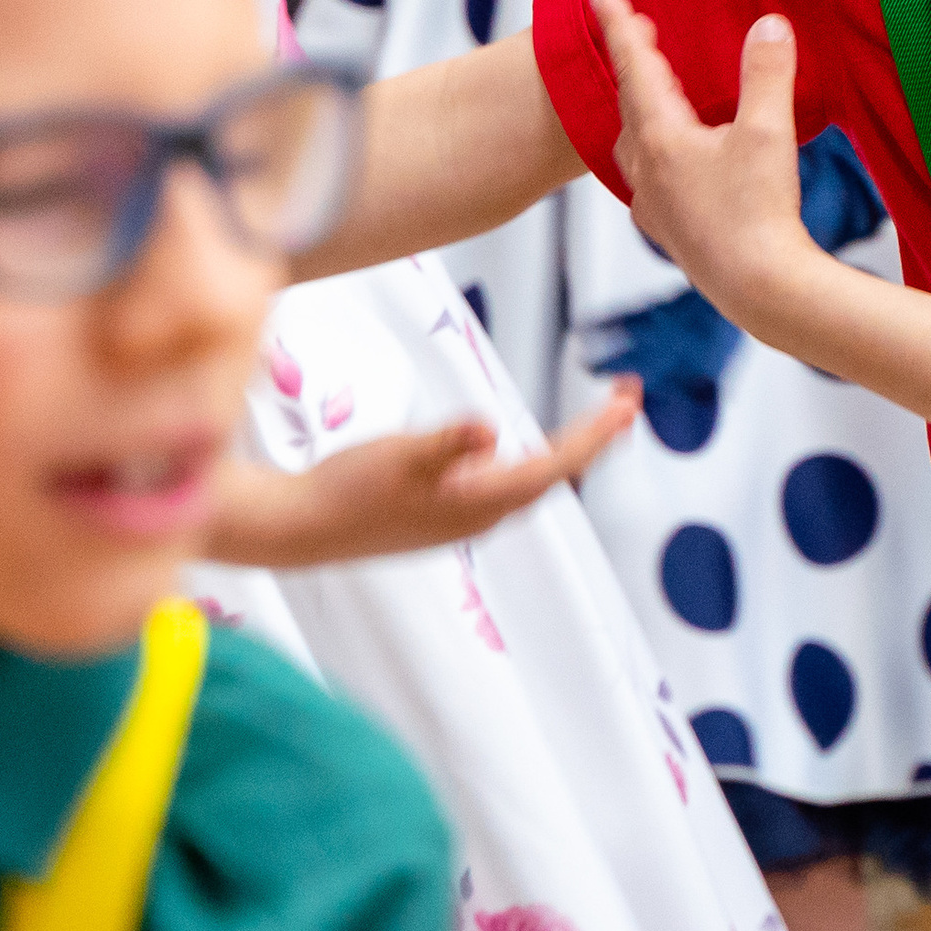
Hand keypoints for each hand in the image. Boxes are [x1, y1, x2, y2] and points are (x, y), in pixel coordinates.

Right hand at [205, 389, 638, 568]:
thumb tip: (487, 431)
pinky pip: (504, 489)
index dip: (598, 434)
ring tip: (597, 421)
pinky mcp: (443, 519)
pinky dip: (531, 464)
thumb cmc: (346, 489)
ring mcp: (462, 521)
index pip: (557, 465)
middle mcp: (481, 517)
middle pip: (555, 475)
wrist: (300, 531)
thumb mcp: (396, 454)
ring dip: (566, 452)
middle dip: (595, 438)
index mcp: (480, 501)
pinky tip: (527, 452)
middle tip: (625, 399)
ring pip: (531, 484)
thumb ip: (445, 443)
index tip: (630, 402)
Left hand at [592, 0, 817, 332]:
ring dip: (643, 111)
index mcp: (661, 138)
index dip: (619, 26)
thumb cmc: (759, 213)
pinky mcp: (671, 232)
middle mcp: (647, 171)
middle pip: (630, 103)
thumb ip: (766, 74)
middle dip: (634, 64)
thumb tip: (769, 26)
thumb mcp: (768, 132)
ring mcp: (654, 205)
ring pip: (634, 144)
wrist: (760, 289)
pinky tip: (677, 161)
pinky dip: (657, 153)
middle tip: (639, 33)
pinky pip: (650, 179)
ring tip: (658, 95)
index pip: (634, 67)